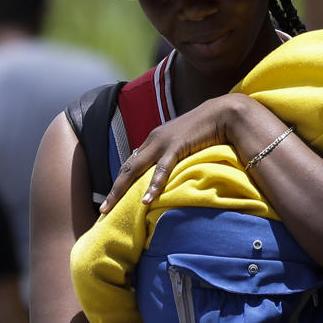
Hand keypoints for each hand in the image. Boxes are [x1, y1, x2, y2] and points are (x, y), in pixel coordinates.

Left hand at [100, 94, 254, 212]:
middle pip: (126, 168)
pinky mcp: (176, 146)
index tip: (112, 199)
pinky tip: (146, 200)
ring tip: (111, 208)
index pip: (131, 163)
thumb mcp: (184, 144)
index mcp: (154, 140)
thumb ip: (174, 156)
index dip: (121, 182)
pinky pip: (162, 169)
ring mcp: (162, 143)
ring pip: (135, 169)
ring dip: (120, 190)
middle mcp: (152, 140)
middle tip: (102, 210)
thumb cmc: (206, 130)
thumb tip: (171, 175)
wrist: (221, 113)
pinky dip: (153, 186)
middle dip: (113, 190)